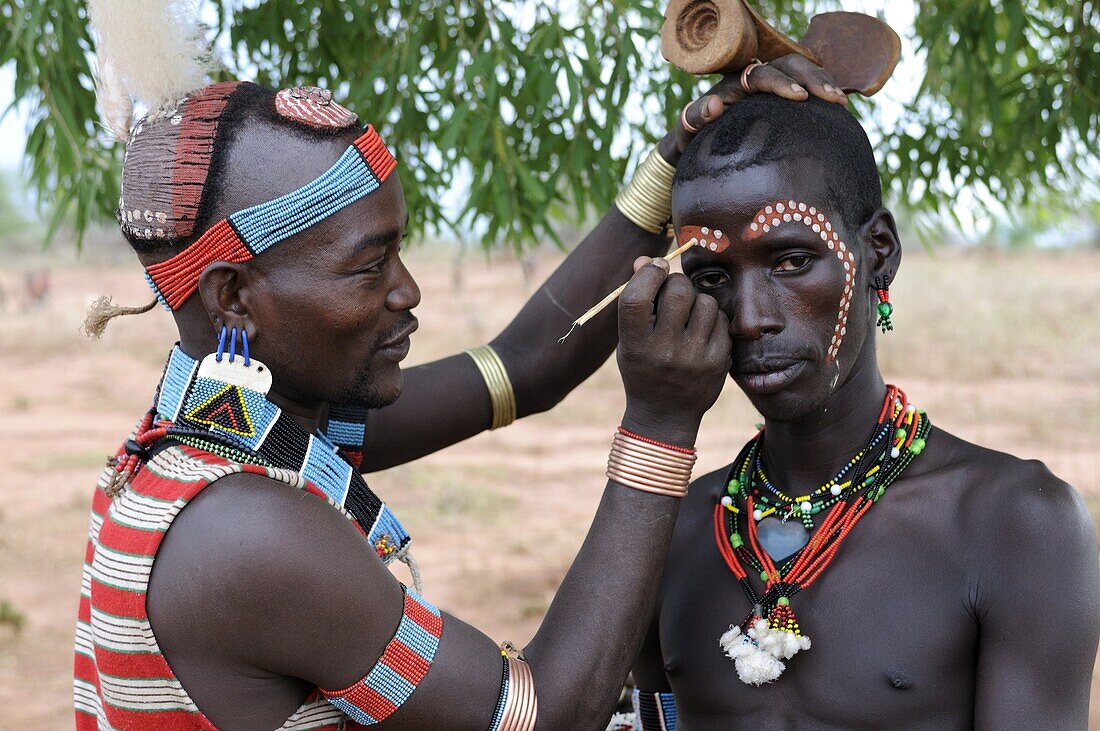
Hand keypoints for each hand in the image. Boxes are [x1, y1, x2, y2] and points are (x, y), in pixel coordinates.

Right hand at [616, 257, 731, 445]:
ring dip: (696, 300)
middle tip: (673, 290)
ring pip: (704, 301)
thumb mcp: (629, 339)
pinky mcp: (718, 362)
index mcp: (634, 346)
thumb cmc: (643, 368)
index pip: (636, 298)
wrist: (664, 416)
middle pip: (677, 292)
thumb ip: (637, 300)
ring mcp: (693, 358)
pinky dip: (711, 318)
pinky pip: (721, 319)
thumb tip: (647, 259)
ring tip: (687, 314)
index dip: (647, 274)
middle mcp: (663, 353)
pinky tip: (701, 330)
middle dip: (676, 282)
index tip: (655, 269)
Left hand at [658, 55, 847, 164]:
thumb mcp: (689, 129)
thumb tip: (714, 104)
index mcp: (734, 83)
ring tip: (841, 101)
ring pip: (801, 71)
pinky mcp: (781, 97)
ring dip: (823, 82)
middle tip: (832, 97)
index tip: (799, 97)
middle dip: (812, 77)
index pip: (762, 74)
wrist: (698, 139)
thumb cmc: (693, 135)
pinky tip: (839, 106)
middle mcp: (754, 78)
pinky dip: (822, 91)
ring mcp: (770, 85)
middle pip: (789, 64)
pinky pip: (805, 86)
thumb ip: (697, 116)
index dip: (781, 83)